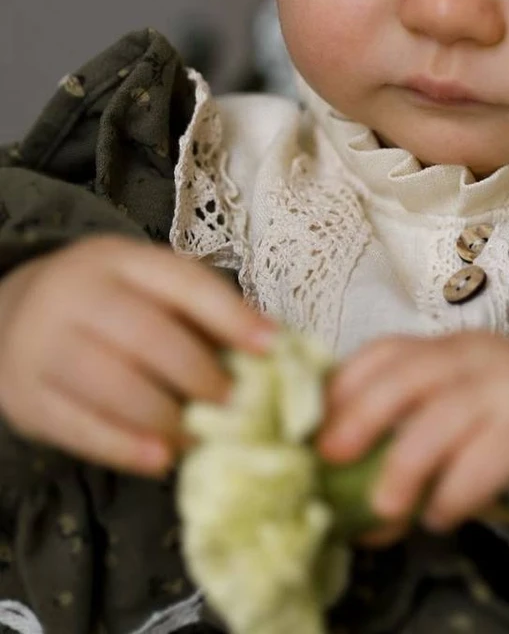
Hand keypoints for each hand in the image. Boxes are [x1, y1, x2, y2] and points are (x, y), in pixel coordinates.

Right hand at [0, 236, 275, 476]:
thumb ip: (202, 313)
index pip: (184, 283)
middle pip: (147, 335)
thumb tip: (272, 349)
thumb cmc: (109, 305)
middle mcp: (76, 293)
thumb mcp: (148, 288)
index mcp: (119, 259)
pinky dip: (125, 447)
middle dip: (199, 373)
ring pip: (112, 383)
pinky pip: (78, 427)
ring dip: (166, 416)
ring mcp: (42, 343)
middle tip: (235, 402)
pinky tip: (161, 458)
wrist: (13, 315)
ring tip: (201, 434)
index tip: (270, 347)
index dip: (231, 316)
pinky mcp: (24, 397)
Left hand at [316, 331, 508, 538]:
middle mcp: (479, 355)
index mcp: (450, 347)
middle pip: (409, 374)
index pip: (387, 349)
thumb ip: (401, 427)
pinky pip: (484, 460)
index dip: (343, 383)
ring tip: (385, 509)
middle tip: (330, 457)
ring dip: (404, 468)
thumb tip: (329, 470)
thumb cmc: (501, 433)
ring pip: (442, 418)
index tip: (309, 424)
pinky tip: (441, 516)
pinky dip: (453, 494)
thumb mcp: (449, 416)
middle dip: (362, 415)